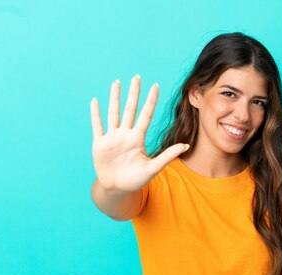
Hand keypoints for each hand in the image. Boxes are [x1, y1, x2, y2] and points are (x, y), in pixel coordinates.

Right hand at [90, 75, 188, 192]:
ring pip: (113, 113)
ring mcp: (112, 138)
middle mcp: (125, 134)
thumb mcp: (153, 168)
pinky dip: (95, 114)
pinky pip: (97, 126)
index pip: (146, 115)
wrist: (118, 189)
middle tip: (137, 77)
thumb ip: (167, 155)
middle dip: (134, 93)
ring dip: (114, 98)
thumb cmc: (136, 180)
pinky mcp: (100, 144)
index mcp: (138, 139)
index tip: (156, 86)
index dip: (150, 101)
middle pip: (130, 109)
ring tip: (117, 83)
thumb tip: (186, 145)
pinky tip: (95, 101)